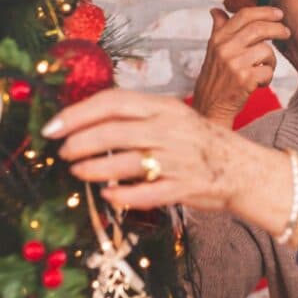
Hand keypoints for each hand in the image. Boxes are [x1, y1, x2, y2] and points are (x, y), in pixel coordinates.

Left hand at [44, 90, 246, 210]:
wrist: (243, 169)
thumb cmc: (200, 142)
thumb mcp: (173, 116)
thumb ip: (137, 115)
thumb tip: (86, 119)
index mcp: (165, 107)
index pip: (114, 102)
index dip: (78, 113)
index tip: (54, 126)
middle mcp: (171, 129)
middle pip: (114, 131)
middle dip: (80, 142)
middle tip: (63, 151)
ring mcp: (179, 159)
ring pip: (126, 163)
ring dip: (95, 169)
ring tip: (78, 172)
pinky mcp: (184, 187)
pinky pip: (147, 193)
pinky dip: (123, 195)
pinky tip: (108, 196)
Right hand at [191, 6, 289, 125]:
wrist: (209, 107)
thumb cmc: (216, 79)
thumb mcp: (213, 51)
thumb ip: (219, 29)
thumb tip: (216, 10)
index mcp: (218, 39)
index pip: (244, 15)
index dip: (265, 12)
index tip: (278, 13)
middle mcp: (225, 48)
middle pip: (259, 29)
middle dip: (277, 29)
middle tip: (286, 32)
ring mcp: (234, 64)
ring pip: (266, 51)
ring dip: (271, 61)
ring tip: (263, 70)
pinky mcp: (244, 79)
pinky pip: (268, 71)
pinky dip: (268, 78)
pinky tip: (259, 83)